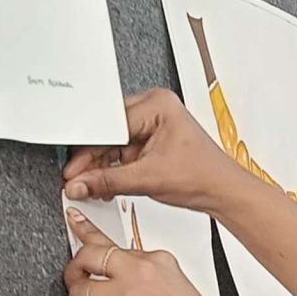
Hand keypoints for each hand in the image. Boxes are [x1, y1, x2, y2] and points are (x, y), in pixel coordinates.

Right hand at [61, 89, 240, 214]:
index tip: (73, 170)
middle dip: (93, 160)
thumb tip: (79, 184)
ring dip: (102, 166)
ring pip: (113, 143)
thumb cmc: (202, 176)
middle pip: (108, 133)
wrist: (222, 191)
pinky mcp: (151, 138)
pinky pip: (123, 150)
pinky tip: (105, 183)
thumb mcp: (147, 179)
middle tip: (76, 180)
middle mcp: (154, 107)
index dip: (88, 151)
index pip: (109, 126)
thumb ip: (107, 181)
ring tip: (91, 185)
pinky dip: (114, 168)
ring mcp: (152, 122)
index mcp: (157, 104)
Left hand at [63, 209, 226, 295]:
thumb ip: (146, 281)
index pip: (111, 240)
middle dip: (73, 272)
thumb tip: (120, 287)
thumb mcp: (176, 288)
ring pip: (79, 293)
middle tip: (75, 284)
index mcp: (154, 261)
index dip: (85, 229)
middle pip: (86, 256)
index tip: (74, 219)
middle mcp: (137, 273)